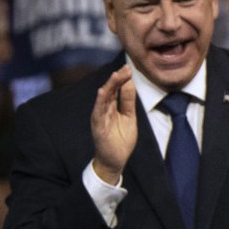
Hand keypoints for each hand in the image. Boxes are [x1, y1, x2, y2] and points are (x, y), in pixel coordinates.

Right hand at [91, 65, 136, 183]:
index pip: (117, 89)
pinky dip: (99, 102)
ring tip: (116, 75)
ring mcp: (100, 118)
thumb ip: (128, 102)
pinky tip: (102, 92)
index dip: (122, 79)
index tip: (129, 68)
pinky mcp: (98, 127)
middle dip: (117, 79)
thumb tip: (130, 83)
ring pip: (103, 99)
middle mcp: (104, 110)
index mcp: (112, 107)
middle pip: (109, 90)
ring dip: (109, 86)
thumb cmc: (120, 140)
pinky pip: (98, 113)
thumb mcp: (129, 117)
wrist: (115, 161)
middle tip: (125, 68)